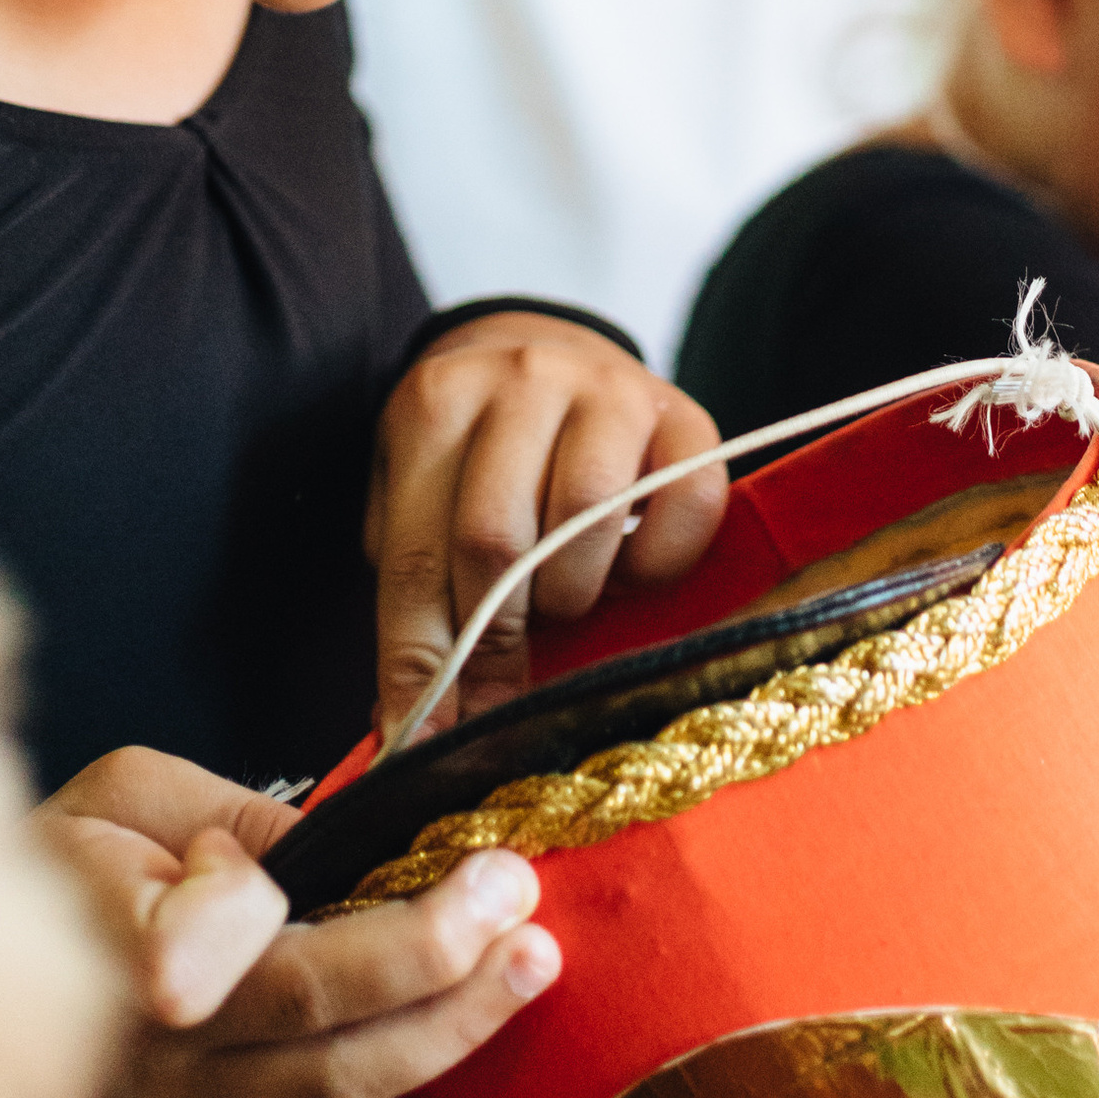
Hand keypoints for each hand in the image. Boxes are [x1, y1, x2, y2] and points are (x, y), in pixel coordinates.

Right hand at [40, 751, 558, 1097]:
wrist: (2, 980)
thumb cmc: (75, 858)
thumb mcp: (125, 795)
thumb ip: (221, 819)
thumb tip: (321, 852)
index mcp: (118, 944)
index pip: (182, 947)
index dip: (225, 913)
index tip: (245, 858)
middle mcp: (173, 1048)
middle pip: (307, 1017)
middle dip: (422, 956)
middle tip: (509, 890)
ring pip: (345, 1094)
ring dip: (455, 1037)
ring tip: (537, 970)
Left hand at [368, 314, 725, 737]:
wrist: (544, 353)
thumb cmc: (470, 457)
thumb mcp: (414, 502)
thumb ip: (413, 595)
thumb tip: (411, 729)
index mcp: (435, 401)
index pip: (414, 557)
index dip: (418, 664)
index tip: (422, 745)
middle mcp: (522, 379)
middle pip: (496, 538)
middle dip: (492, 643)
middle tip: (496, 701)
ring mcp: (608, 389)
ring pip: (588, 516)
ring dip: (569, 594)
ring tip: (558, 603)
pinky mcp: (684, 415)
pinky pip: (687, 502)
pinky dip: (658, 561)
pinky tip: (628, 570)